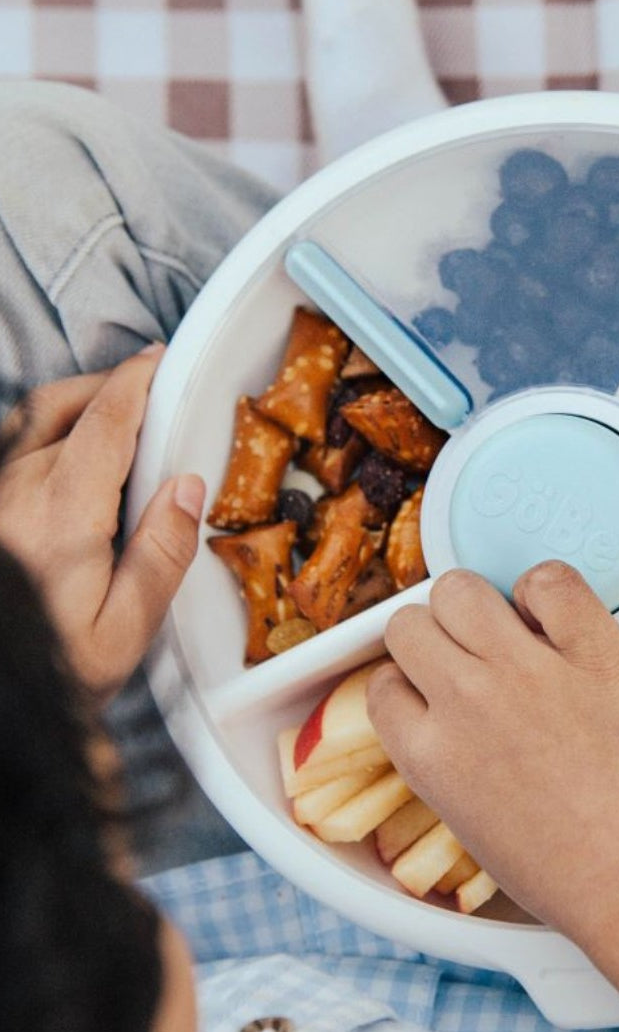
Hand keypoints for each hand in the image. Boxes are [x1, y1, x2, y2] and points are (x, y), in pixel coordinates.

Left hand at [0, 347, 204, 699]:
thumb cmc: (52, 670)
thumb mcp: (124, 629)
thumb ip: (161, 554)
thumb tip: (187, 488)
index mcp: (61, 513)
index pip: (106, 422)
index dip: (137, 382)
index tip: (162, 362)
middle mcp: (15, 492)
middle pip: (62, 407)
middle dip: (109, 384)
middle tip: (149, 386)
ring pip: (28, 422)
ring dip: (75, 403)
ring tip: (112, 410)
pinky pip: (9, 449)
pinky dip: (43, 430)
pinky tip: (63, 451)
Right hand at [368, 561, 618, 944]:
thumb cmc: (569, 872)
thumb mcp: (474, 827)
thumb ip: (449, 764)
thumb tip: (454, 720)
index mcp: (427, 755)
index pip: (383, 684)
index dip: (411, 683)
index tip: (436, 689)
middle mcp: (465, 701)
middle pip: (409, 623)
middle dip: (434, 636)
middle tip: (470, 654)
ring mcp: (528, 669)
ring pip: (462, 588)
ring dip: (477, 604)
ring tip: (510, 630)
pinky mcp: (594, 648)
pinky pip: (549, 578)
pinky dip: (547, 590)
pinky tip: (560, 621)